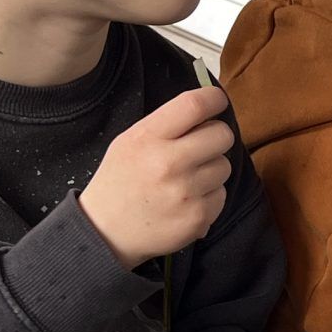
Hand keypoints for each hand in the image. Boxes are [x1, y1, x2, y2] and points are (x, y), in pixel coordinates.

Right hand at [78, 85, 234, 265]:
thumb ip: (165, 125)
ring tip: (188, 179)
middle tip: (202, 147)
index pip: (194, 105)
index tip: (217, 102)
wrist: (106, 232)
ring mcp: (186, 192)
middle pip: (222, 135)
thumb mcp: (129, 142)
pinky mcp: (197, 217)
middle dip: (216, 137)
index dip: (214, 99)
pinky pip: (221, 195)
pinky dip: (209, 196)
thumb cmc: (120, 181)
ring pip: (225, 166)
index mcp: (149, 138)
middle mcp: (169, 163)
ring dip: (212, 169)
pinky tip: (187, 201)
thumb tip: (207, 109)